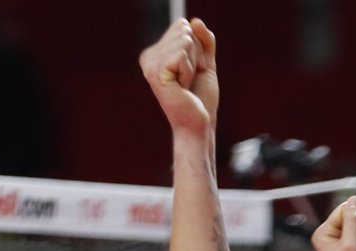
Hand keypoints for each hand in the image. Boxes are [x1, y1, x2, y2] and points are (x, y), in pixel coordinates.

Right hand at [139, 17, 218, 136]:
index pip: (182, 26)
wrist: (199, 124)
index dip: (197, 48)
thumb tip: (195, 21)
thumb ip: (204, 40)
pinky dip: (191, 70)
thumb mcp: (206, 63)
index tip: (193, 72)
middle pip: (183, 31)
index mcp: (156, 53)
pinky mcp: (156, 73)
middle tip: (191, 80)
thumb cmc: (201, 98)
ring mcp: (150, 65)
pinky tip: (183, 87)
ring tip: (187, 84)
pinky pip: (182, 54)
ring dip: (194, 65)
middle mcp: (149, 57)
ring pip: (184, 41)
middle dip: (197, 55)